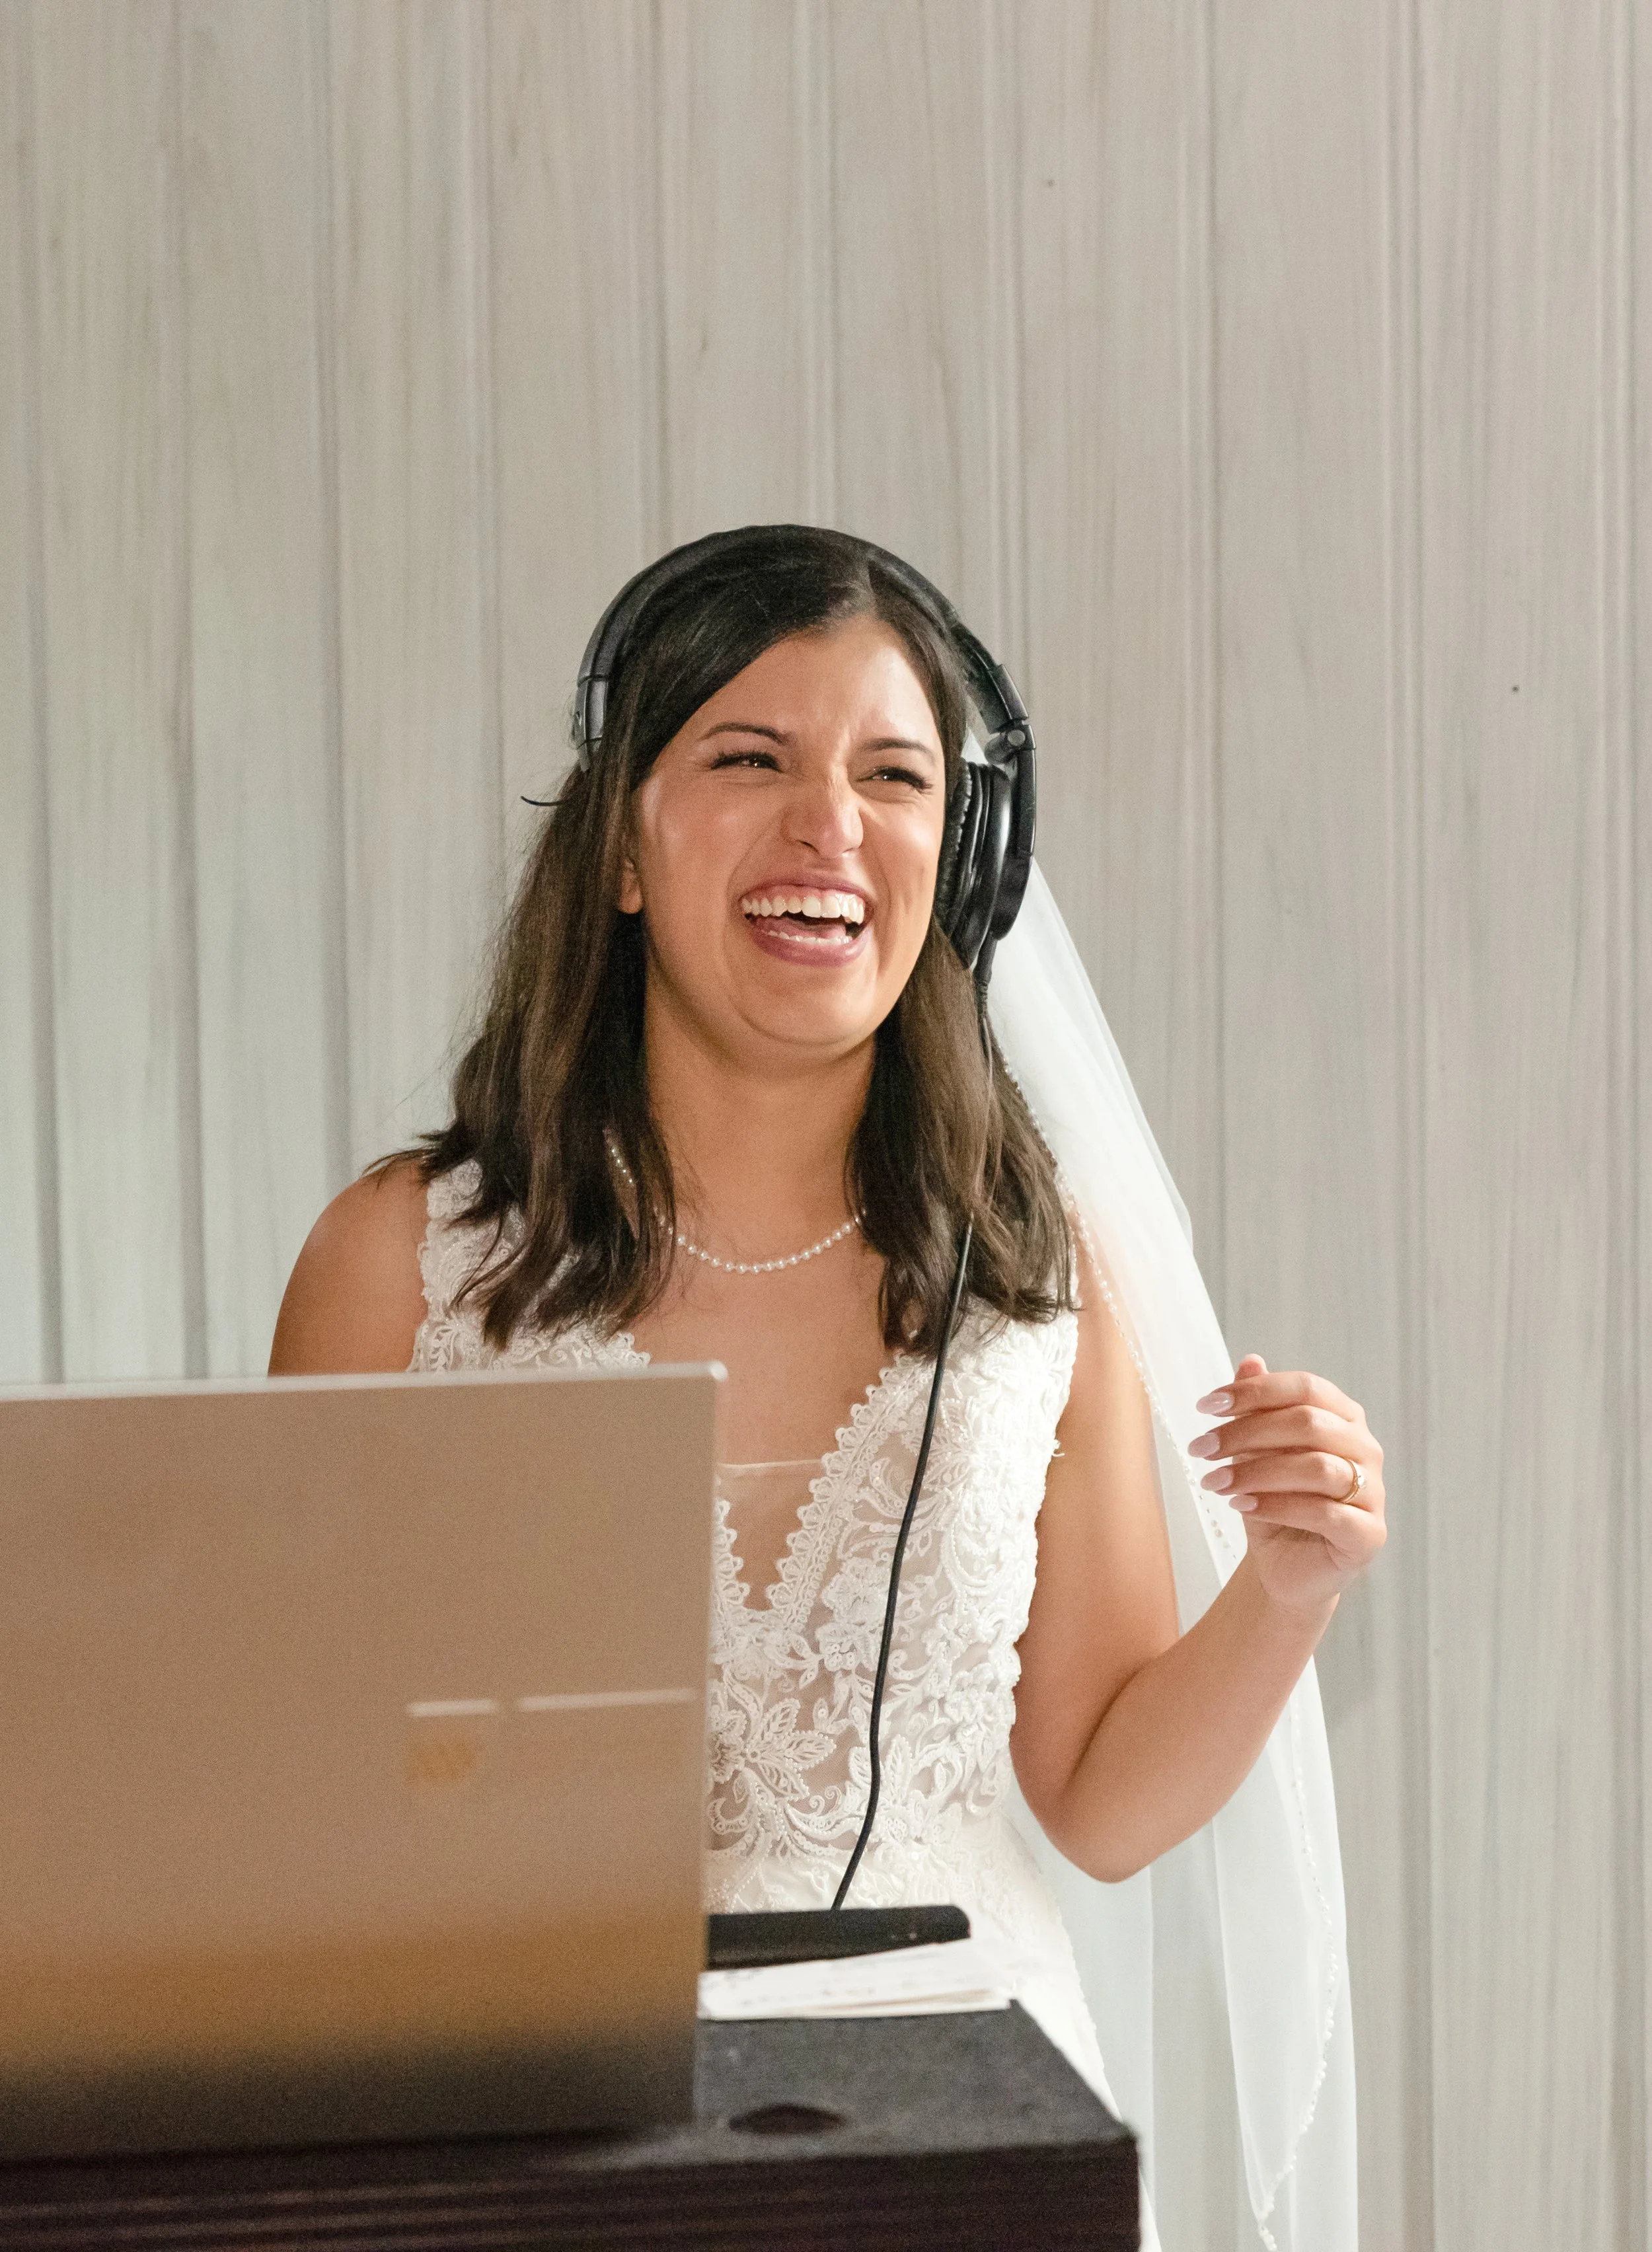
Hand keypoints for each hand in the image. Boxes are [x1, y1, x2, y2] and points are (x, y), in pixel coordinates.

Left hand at [1187, 1354, 1385, 1611]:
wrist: (1285, 1566)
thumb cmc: (1273, 1499)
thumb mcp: (1256, 1451)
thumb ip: (1258, 1408)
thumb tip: (1250, 1361)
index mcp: (1344, 1417)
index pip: (1305, 1388)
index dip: (1254, 1392)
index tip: (1204, 1406)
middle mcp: (1365, 1448)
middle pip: (1308, 1423)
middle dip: (1245, 1433)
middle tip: (1200, 1449)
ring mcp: (1374, 1492)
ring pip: (1316, 1467)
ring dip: (1256, 1472)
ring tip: (1214, 1482)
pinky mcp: (1369, 1534)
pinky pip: (1325, 1512)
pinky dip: (1277, 1506)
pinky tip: (1241, 1506)